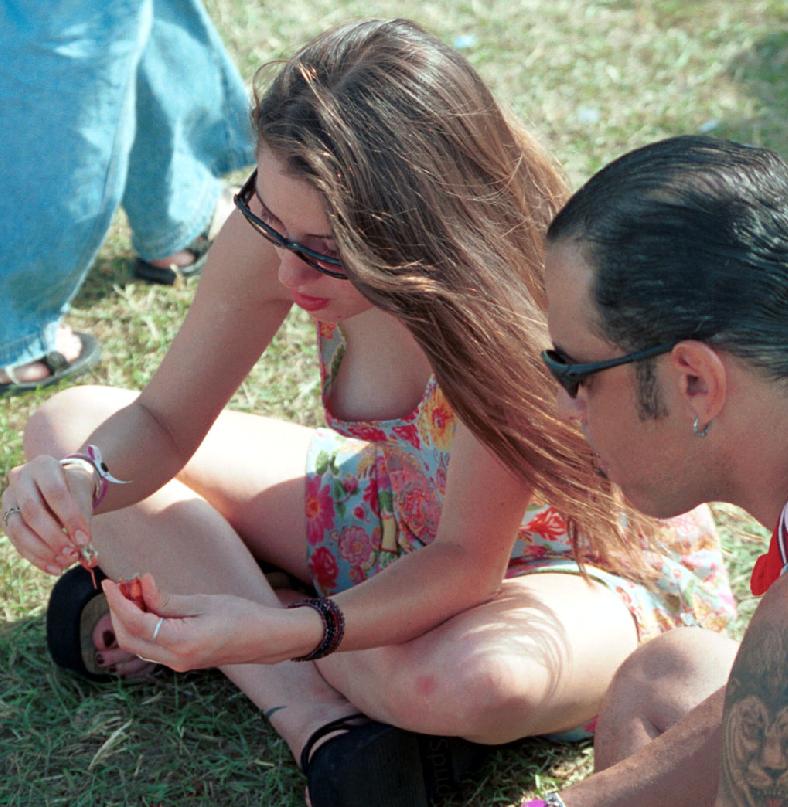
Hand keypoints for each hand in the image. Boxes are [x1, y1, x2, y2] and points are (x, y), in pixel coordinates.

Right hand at [2, 454, 93, 574]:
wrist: (62, 484)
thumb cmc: (74, 489)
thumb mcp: (82, 496)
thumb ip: (82, 518)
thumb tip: (85, 548)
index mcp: (43, 465)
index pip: (55, 492)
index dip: (70, 517)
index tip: (85, 539)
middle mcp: (20, 478)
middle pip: (32, 512)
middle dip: (53, 537)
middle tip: (72, 554)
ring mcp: (8, 498)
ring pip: (18, 529)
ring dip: (42, 550)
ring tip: (64, 563)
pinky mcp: (4, 518)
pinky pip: (16, 541)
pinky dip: (36, 557)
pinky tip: (54, 568)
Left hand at [103, 574, 318, 670]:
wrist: (266, 638)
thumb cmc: (242, 615)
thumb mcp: (204, 602)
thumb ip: (168, 599)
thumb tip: (141, 584)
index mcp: (182, 643)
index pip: (137, 624)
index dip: (119, 602)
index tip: (111, 582)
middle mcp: (176, 660)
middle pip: (130, 640)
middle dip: (119, 612)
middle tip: (122, 585)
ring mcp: (178, 664)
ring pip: (138, 645)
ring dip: (130, 620)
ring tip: (135, 592)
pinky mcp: (182, 660)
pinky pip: (151, 646)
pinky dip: (143, 627)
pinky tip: (150, 607)